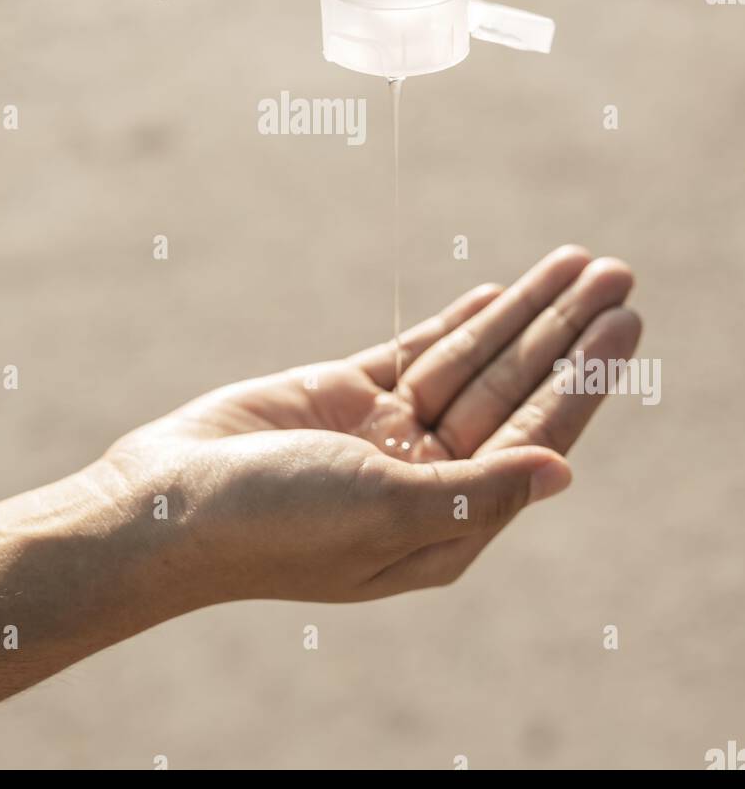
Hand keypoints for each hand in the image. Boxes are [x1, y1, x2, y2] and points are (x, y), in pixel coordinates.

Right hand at [102, 246, 638, 606]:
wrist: (166, 506)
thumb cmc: (274, 525)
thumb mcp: (384, 510)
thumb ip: (476, 492)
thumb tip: (562, 475)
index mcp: (446, 524)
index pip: (533, 438)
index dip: (582, 380)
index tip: (623, 326)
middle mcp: (426, 479)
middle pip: (513, 391)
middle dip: (564, 332)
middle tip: (617, 272)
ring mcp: (384, 435)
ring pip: (470, 363)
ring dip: (521, 314)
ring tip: (574, 264)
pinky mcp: (343, 397)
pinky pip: (416, 352)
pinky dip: (456, 323)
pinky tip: (497, 294)